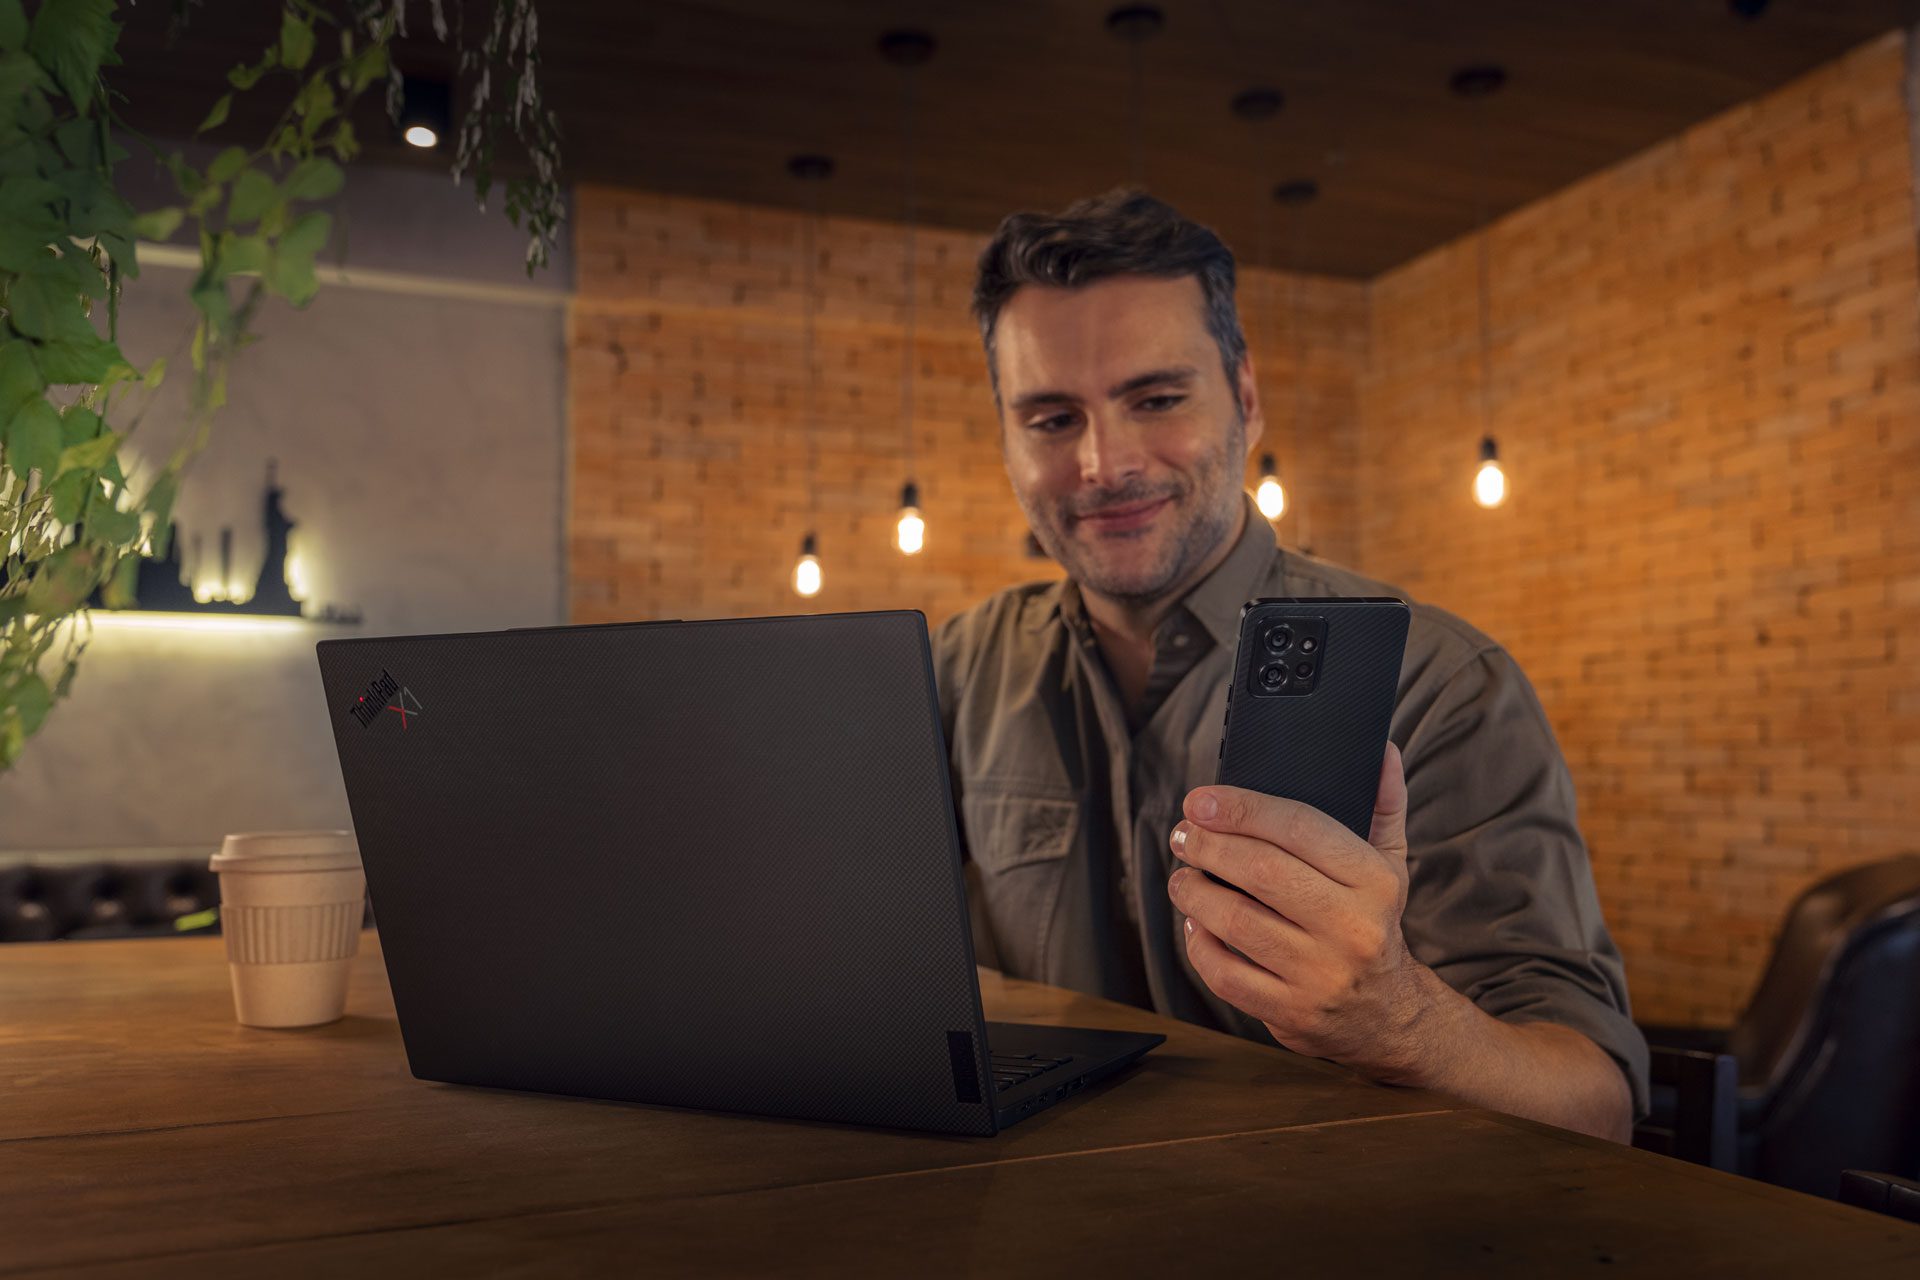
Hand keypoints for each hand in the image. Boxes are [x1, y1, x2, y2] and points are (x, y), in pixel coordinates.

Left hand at [1166, 742, 1441, 1079]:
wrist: (1387, 1016)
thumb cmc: (1374, 924)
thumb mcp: (1390, 864)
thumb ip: (1382, 804)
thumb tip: (1382, 751)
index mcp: (1374, 882)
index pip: (1300, 828)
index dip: (1243, 808)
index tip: (1201, 800)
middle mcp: (1351, 928)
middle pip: (1261, 871)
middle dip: (1209, 846)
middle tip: (1184, 835)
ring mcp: (1319, 974)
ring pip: (1236, 922)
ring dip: (1194, 893)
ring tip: (1184, 877)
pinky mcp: (1290, 1013)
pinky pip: (1226, 975)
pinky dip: (1200, 946)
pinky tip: (1197, 926)